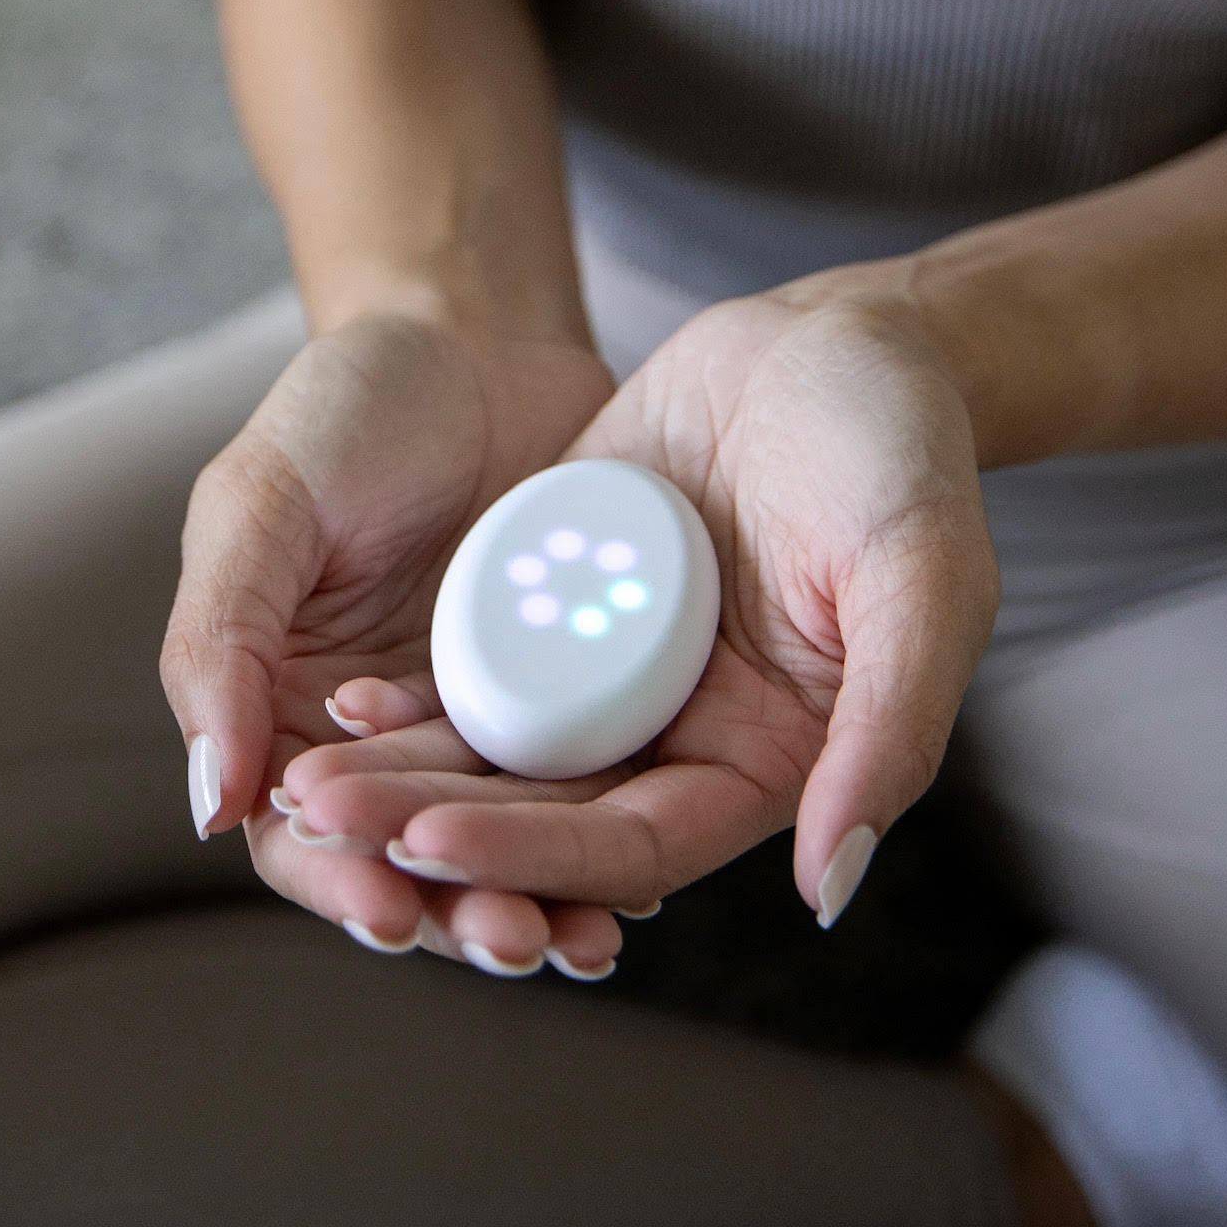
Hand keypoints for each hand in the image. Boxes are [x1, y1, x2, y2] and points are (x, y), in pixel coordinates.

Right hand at [159, 306, 623, 970]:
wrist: (477, 337)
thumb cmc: (345, 408)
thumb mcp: (258, 505)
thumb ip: (219, 647)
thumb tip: (209, 806)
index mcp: (275, 704)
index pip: (294, 832)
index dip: (336, 882)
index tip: (391, 917)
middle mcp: (369, 738)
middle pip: (402, 862)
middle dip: (453, 914)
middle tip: (514, 943)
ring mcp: (470, 726)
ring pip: (493, 848)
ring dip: (532, 901)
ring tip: (582, 942)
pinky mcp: (559, 702)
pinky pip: (574, 790)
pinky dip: (599, 839)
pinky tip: (638, 877)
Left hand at [279, 275, 1001, 929]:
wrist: (834, 338)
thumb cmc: (902, 451)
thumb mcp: (924, 578)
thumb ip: (893, 731)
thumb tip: (833, 888)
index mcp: (760, 761)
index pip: (632, 843)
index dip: (532, 855)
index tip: (426, 846)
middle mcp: (675, 736)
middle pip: (541, 815)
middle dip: (430, 826)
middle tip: (321, 819)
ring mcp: (610, 676)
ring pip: (494, 757)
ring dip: (401, 777)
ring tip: (302, 783)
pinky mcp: (560, 612)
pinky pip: (478, 673)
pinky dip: (412, 700)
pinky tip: (337, 703)